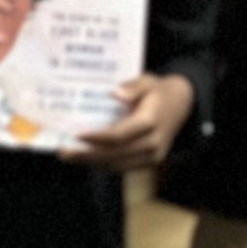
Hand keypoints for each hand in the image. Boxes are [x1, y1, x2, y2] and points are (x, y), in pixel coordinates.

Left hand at [66, 71, 192, 171]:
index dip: (96, 139)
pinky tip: (87, 157)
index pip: (118, 136)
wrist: (182, 105)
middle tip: (64, 152)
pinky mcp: (150, 162)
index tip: (76, 136)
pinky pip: (123, 167)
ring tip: (70, 155)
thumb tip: (116, 93)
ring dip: (92, 162)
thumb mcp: (148, 80)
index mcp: (150, 122)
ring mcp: (152, 156)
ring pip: (117, 165)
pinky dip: (104, 163)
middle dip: (87, 155)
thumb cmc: (159, 92)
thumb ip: (133, 86)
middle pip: (114, 155)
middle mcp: (152, 143)